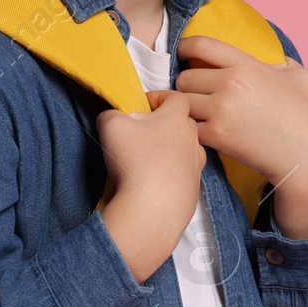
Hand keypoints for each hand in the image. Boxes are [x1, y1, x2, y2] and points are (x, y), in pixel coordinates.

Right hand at [95, 90, 205, 282]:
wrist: (153, 209)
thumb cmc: (135, 161)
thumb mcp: (111, 126)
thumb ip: (111, 114)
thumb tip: (113, 118)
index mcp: (177, 119)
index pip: (176, 97)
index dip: (159, 97)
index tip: (143, 106)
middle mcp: (192, 140)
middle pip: (182, 123)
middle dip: (163, 124)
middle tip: (141, 133)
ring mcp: (196, 165)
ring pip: (185, 149)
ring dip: (169, 150)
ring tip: (148, 159)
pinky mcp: (194, 188)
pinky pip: (183, 174)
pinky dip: (170, 174)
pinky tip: (153, 182)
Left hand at [170, 34, 307, 238]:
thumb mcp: (302, 76)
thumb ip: (281, 63)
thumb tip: (272, 61)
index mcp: (247, 65)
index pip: (201, 44)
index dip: (186, 48)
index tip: (184, 55)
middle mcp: (230, 83)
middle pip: (184, 77)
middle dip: (188, 87)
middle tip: (198, 97)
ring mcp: (221, 110)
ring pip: (182, 104)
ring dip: (188, 111)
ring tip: (200, 118)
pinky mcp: (217, 136)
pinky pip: (189, 128)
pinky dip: (193, 133)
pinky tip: (206, 136)